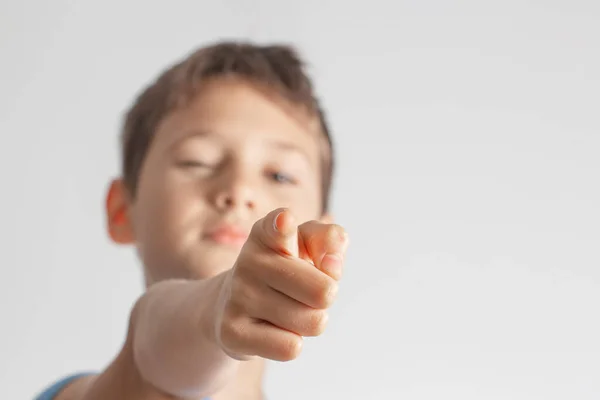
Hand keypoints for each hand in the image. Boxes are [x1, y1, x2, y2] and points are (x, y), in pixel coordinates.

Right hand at [214, 208, 347, 361]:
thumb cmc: (285, 271)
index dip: (284, 225)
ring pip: (312, 322)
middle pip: (324, 291)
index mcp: (267, 234)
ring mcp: (238, 296)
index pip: (279, 227)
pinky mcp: (231, 331)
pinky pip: (290, 347)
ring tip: (288, 311)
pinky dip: (291, 343)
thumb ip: (328, 241)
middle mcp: (249, 260)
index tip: (285, 221)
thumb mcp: (307, 247)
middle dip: (327, 297)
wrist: (232, 307)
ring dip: (309, 321)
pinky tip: (272, 331)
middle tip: (306, 293)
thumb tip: (334, 262)